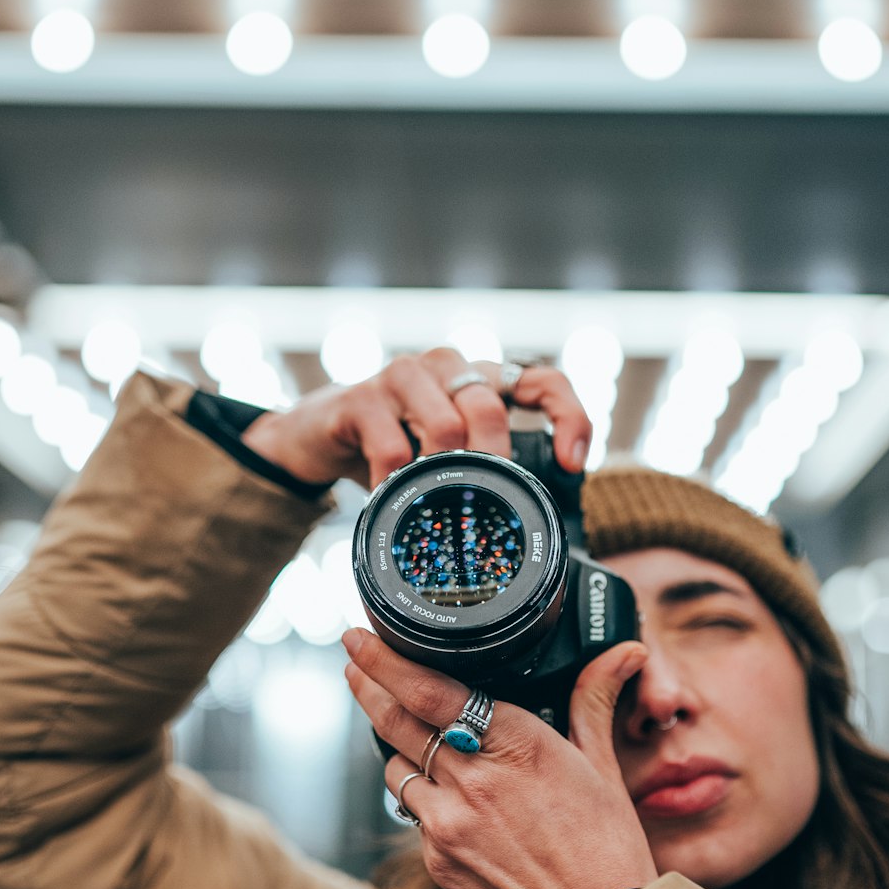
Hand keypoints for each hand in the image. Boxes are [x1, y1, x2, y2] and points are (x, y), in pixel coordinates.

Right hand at [240, 348, 592, 490]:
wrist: (317, 437)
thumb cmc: (394, 446)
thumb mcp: (447, 457)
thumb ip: (485, 470)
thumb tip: (536, 520)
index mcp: (480, 379)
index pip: (544, 381)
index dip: (567, 417)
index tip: (571, 465)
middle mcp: (446, 367)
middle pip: (489, 407)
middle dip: (494, 462)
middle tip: (487, 502)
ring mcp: (402, 376)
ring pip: (445, 424)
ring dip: (445, 473)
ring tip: (439, 504)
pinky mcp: (359, 398)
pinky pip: (389, 447)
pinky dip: (397, 483)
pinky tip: (392, 500)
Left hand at [342, 628, 657, 888]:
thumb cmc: (607, 849)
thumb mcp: (603, 767)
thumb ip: (593, 701)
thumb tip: (626, 653)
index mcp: (516, 743)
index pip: (429, 690)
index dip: (384, 660)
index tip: (359, 638)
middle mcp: (472, 779)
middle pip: (396, 721)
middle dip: (368, 686)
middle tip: (353, 663)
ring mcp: (448, 823)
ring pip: (398, 768)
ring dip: (403, 751)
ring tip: (419, 742)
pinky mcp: (437, 860)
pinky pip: (415, 815)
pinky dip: (426, 800)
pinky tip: (453, 802)